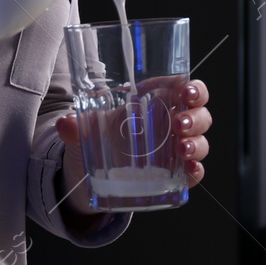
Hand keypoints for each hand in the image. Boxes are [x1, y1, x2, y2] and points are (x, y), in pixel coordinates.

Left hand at [52, 77, 210, 214]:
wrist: (87, 176)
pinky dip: (195, 171)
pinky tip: (189, 170)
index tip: (186, 90)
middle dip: (195, 117)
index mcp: (154, 102)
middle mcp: (169, 124)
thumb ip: (75, 127)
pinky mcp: (173, 176)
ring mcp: (173, 150)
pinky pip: (192, 173)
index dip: (193, 88)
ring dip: (196, 143)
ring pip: (200, 142)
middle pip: (198, 114)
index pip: (185, 89)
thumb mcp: (83, 131)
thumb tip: (65, 123)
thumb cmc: (95, 140)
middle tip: (179, 123)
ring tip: (181, 149)